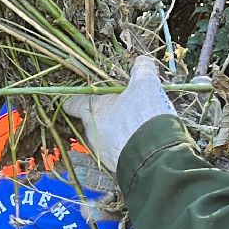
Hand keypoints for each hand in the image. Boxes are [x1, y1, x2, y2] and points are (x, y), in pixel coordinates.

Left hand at [63, 57, 173, 171]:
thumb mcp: (146, 85)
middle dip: (103, 117)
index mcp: (94, 109)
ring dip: (115, 134)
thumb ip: (142, 70)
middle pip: (92, 122)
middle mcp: (93, 132)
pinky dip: (125, 148)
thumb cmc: (144, 115)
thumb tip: (142, 61)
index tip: (76, 99)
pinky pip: (117, 154)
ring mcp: (102, 152)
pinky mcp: (115, 167)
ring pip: (104, 139)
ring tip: (135, 128)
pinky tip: (140, 144)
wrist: (154, 154)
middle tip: (121, 111)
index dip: (75, 100)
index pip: (74, 103)